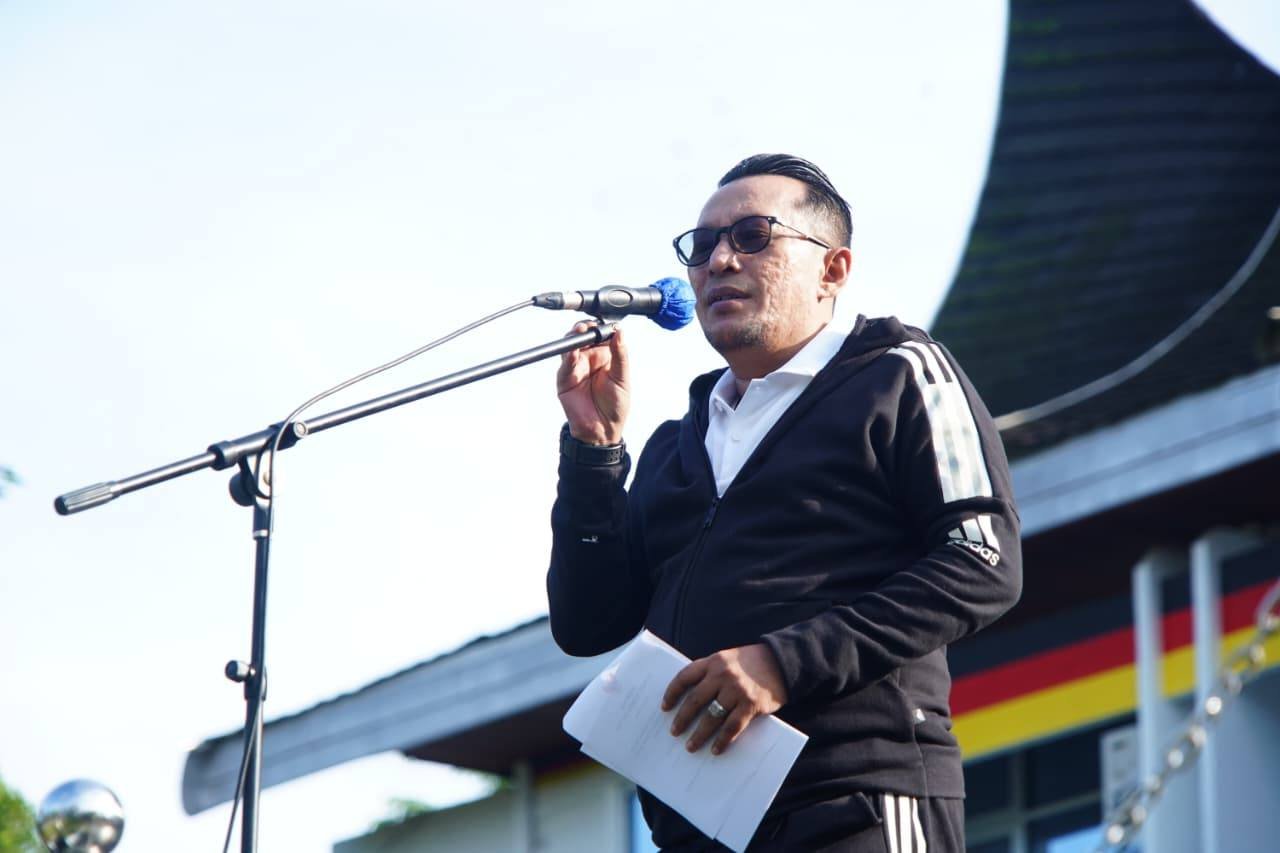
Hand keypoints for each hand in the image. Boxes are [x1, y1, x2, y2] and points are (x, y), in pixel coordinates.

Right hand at [556, 322, 628, 444]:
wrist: (602, 430)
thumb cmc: (615, 406)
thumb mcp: (622, 378)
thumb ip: (620, 355)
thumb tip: (620, 331)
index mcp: (605, 356)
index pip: (600, 334)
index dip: (601, 327)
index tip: (606, 324)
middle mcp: (589, 358)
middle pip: (583, 336)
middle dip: (585, 328)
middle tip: (589, 326)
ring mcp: (576, 367)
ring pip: (571, 345)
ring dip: (574, 337)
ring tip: (580, 332)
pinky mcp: (564, 378)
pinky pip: (565, 364)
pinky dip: (568, 356)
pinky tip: (573, 352)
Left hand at [661, 643, 787, 755]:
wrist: (782, 662)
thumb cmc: (751, 662)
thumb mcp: (728, 659)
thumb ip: (711, 673)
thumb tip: (690, 700)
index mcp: (713, 661)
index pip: (685, 677)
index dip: (672, 693)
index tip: (664, 707)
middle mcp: (723, 674)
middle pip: (695, 700)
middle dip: (682, 718)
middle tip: (674, 732)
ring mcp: (737, 690)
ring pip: (711, 717)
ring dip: (699, 734)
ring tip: (691, 746)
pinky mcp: (751, 705)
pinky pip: (732, 727)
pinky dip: (722, 740)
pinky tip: (716, 749)